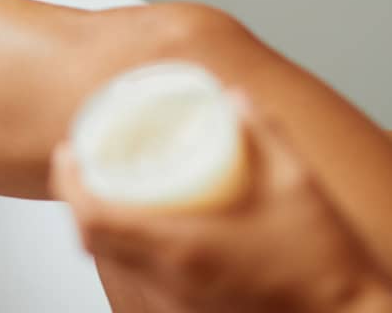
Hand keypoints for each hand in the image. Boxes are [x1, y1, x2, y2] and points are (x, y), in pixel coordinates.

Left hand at [52, 100, 391, 312]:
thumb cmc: (325, 264)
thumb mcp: (296, 181)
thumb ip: (263, 131)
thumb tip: (235, 98)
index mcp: (180, 246)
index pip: (93, 217)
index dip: (70, 182)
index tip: (66, 152)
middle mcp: (169, 280)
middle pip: (91, 243)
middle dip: (80, 200)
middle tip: (83, 165)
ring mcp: (178, 303)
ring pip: (114, 266)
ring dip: (103, 228)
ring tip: (113, 191)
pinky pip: (140, 283)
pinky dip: (130, 254)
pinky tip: (151, 233)